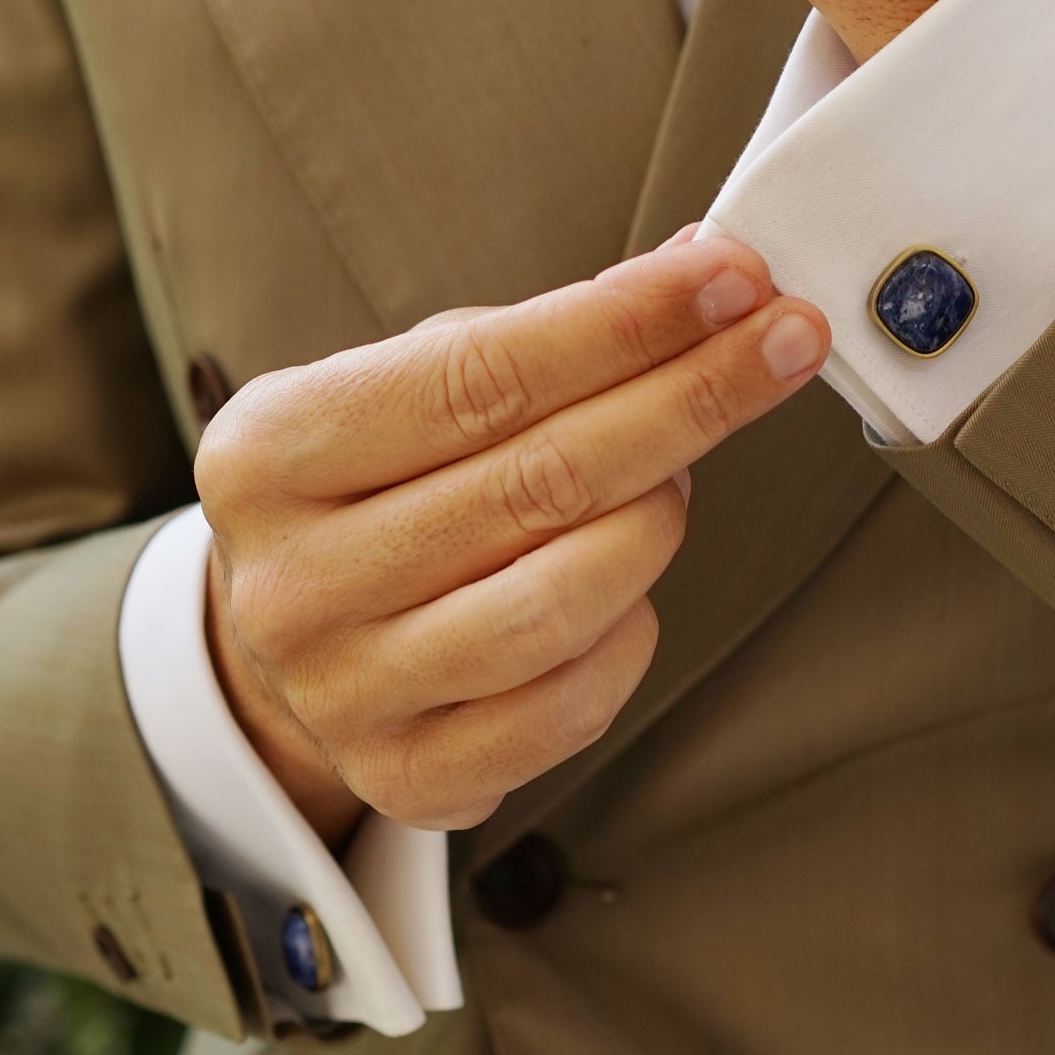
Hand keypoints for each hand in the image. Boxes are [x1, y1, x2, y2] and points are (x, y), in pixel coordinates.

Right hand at [194, 235, 827, 844]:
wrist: (297, 640)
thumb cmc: (381, 486)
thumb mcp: (412, 385)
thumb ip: (541, 337)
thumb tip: (703, 278)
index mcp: (267, 454)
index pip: (479, 377)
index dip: (623, 325)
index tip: (733, 279)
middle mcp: (290, 583)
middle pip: (537, 483)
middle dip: (688, 400)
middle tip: (787, 341)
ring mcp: (343, 693)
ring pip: (560, 603)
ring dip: (658, 521)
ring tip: (682, 477)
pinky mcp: (407, 777)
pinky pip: (571, 706)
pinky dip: (630, 632)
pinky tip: (632, 587)